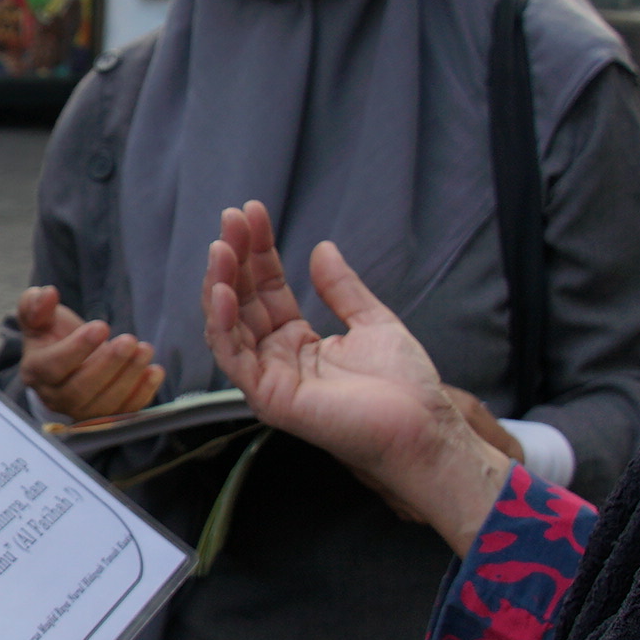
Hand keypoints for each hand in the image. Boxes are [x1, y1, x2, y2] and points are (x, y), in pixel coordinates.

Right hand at [15, 286, 165, 422]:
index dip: (78, 349)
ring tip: (145, 349)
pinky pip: (124, 412)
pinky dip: (142, 394)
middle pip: (80, 390)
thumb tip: (48, 293)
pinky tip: (155, 371)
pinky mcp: (105, 419)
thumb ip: (35, 303)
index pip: (54, 367)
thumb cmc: (52, 334)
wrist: (68, 359)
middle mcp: (55, 398)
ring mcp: (80, 412)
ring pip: (104, 405)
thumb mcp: (39, 315)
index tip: (102, 326)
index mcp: (35, 372)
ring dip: (129, 377)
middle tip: (129, 340)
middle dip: (109, 365)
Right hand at [202, 201, 509, 556]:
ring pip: (229, 326)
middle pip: (244, 301)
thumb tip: (322, 248)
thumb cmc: (403, 385)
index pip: (268, 289)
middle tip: (233, 218)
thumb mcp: (372, 322)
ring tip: (221, 247)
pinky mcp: (267, 397)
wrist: (420, 426)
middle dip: (234, 258)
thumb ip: (342, 288)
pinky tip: (221, 291)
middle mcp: (277, 358)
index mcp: (299, 342)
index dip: (258, 251)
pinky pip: (232, 357)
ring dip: (220, 284)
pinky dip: (221, 324)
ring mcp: (269, 378)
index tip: (253, 213)